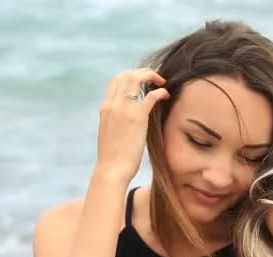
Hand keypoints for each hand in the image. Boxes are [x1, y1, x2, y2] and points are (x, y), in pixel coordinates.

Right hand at [94, 68, 169, 182]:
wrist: (111, 169)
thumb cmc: (113, 157)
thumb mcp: (111, 133)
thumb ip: (117, 121)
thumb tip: (127, 120)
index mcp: (105, 108)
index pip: (115, 80)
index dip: (131, 75)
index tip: (143, 81)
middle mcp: (113, 104)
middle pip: (126, 74)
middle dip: (143, 72)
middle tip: (156, 79)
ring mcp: (124, 109)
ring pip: (136, 78)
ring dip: (152, 76)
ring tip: (163, 82)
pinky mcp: (137, 117)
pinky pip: (151, 96)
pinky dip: (161, 91)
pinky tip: (166, 95)